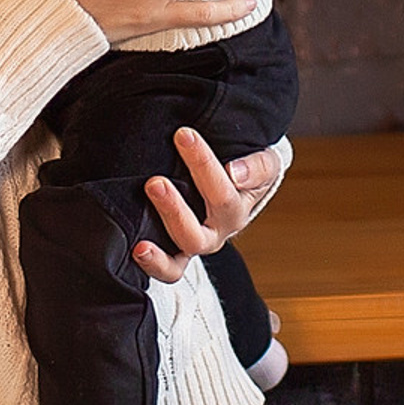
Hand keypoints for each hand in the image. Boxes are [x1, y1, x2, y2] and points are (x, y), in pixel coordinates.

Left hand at [138, 130, 282, 281]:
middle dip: (175, 208)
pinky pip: (170, 269)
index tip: (184, 135)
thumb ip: (257, 166)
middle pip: (198, 231)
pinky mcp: (178, 252)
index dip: (203, 164)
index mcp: (237, 210)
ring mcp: (196, 243)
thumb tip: (235, 173)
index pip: (222, 191)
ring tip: (143, 233)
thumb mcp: (265, 163)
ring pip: (182, 252)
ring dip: (160, 243)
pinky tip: (138, 250)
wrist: (241, 185)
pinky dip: (155, 264)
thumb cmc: (249, 171)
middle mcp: (216, 232)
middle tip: (155, 183)